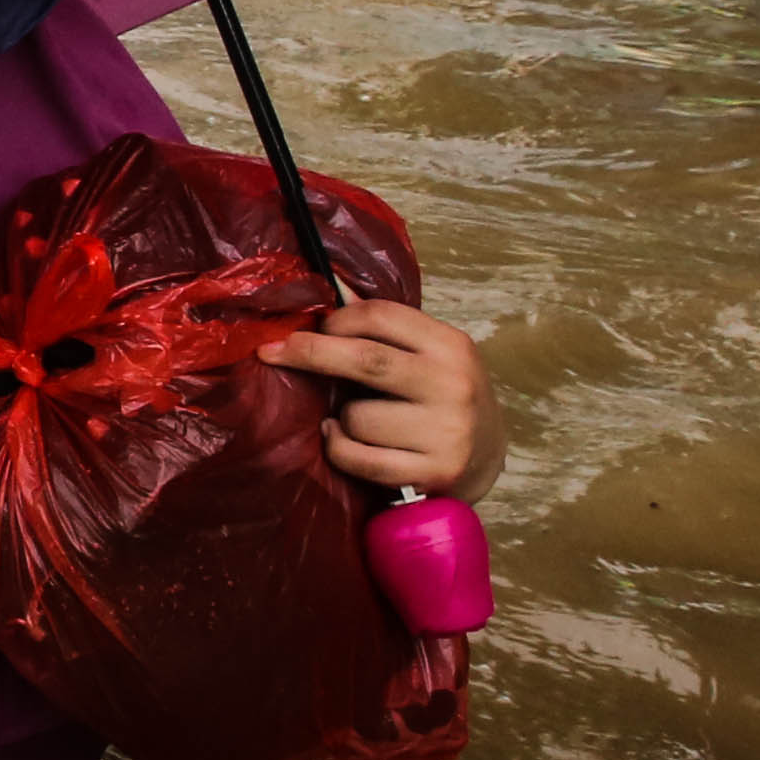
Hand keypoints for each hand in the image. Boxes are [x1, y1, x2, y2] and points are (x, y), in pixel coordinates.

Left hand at [263, 298, 501, 500]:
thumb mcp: (430, 354)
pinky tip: (344, 441)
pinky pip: (358, 458)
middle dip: (310, 352)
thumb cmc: (444, 396)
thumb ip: (386, 328)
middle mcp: (452, 384)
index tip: (315, 328)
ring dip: (340, 418)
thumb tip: (332, 287)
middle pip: (364, 360)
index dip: (337, 320)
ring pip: (356, 417)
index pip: (381, 316)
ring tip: (357, 421)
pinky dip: (339, 448)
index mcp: (450, 345)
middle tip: (273, 352)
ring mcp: (445, 431)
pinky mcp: (432, 472)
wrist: (487, 458)